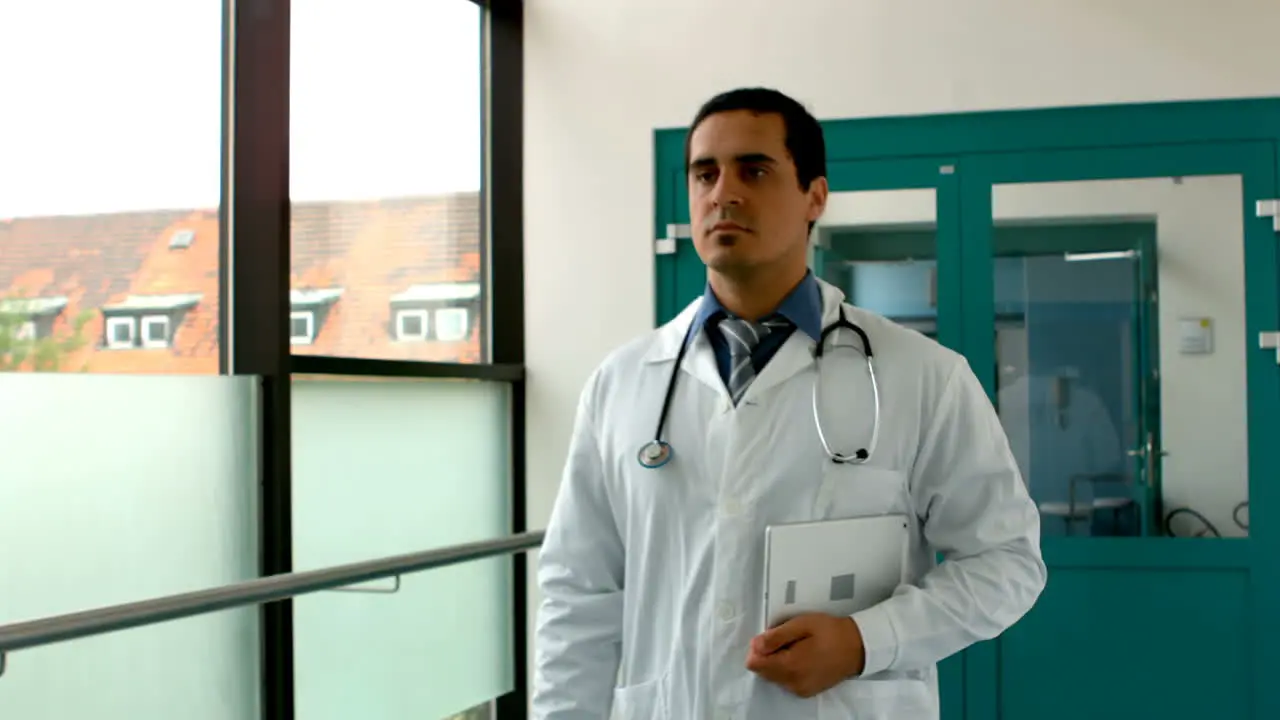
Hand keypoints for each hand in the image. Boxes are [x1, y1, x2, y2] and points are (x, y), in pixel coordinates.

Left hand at [744, 613, 865, 697]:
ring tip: (795, 647)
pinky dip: (787, 669)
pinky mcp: (806, 692)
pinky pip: (785, 682)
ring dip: (776, 662)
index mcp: (790, 666)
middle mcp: (793, 683)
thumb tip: (754, 645)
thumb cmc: (830, 632)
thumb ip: (776, 637)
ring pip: (773, 677)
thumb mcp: (801, 625)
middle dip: (767, 655)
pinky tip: (801, 657)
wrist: (858, 647)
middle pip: (762, 672)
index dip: (757, 648)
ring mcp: (800, 690)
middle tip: (786, 639)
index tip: (771, 636)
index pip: (754, 664)